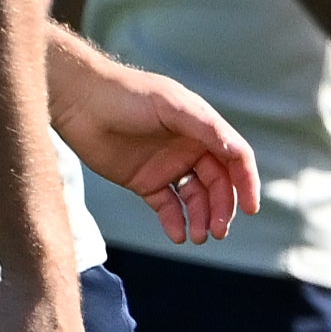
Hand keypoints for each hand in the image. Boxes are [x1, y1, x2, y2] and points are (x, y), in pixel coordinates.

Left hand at [51, 51, 258, 247]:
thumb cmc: (127, 94)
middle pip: (218, 184)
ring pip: (195, 198)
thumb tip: (236, 151)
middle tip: (218, 231)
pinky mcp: (144, 181)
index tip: (251, 208)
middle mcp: (190, 149)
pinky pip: (166, 206)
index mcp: (203, 129)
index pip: (235, 159)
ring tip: (198, 237)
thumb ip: (205, 127)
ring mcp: (168, 166)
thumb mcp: (171, 106)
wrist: (79, 101)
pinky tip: (177, 235)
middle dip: (222, 208)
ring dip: (201, 218)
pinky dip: (175, 221)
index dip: (247, 183)